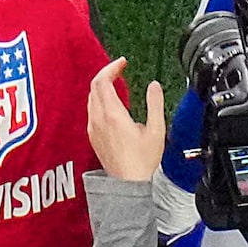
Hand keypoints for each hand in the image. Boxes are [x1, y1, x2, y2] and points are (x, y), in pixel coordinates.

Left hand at [86, 57, 167, 182]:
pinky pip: (91, 110)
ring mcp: (93, 127)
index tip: (123, 62)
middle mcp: (98, 119)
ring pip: (91, 98)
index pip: (102, 81)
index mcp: (113, 115)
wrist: (128, 184)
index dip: (111, 67)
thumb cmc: (143, 161)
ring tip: (117, 83)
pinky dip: (100, 99)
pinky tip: (112, 104)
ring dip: (102, 86)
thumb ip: (155, 104)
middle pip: (94, 86)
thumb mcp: (156, 131)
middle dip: (106, 73)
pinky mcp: (92, 136)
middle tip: (120, 69)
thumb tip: (154, 85)